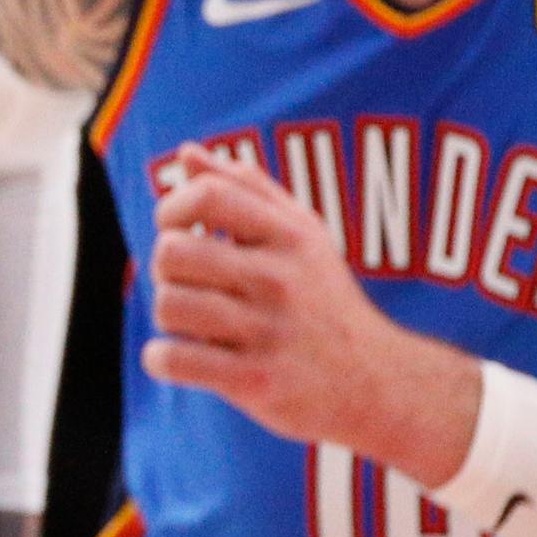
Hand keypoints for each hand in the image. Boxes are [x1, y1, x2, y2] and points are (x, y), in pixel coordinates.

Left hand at [142, 150, 479, 483]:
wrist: (376, 383)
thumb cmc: (323, 300)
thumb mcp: (302, 236)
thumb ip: (246, 188)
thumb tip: (189, 152)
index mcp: (290, 237)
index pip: (208, 196)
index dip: (172, 209)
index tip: (176, 230)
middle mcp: (280, 280)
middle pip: (173, 252)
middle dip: (164, 269)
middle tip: (187, 284)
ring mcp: (268, 333)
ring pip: (168, 305)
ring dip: (166, 316)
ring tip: (191, 323)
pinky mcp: (254, 381)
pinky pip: (172, 359)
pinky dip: (160, 359)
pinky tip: (181, 357)